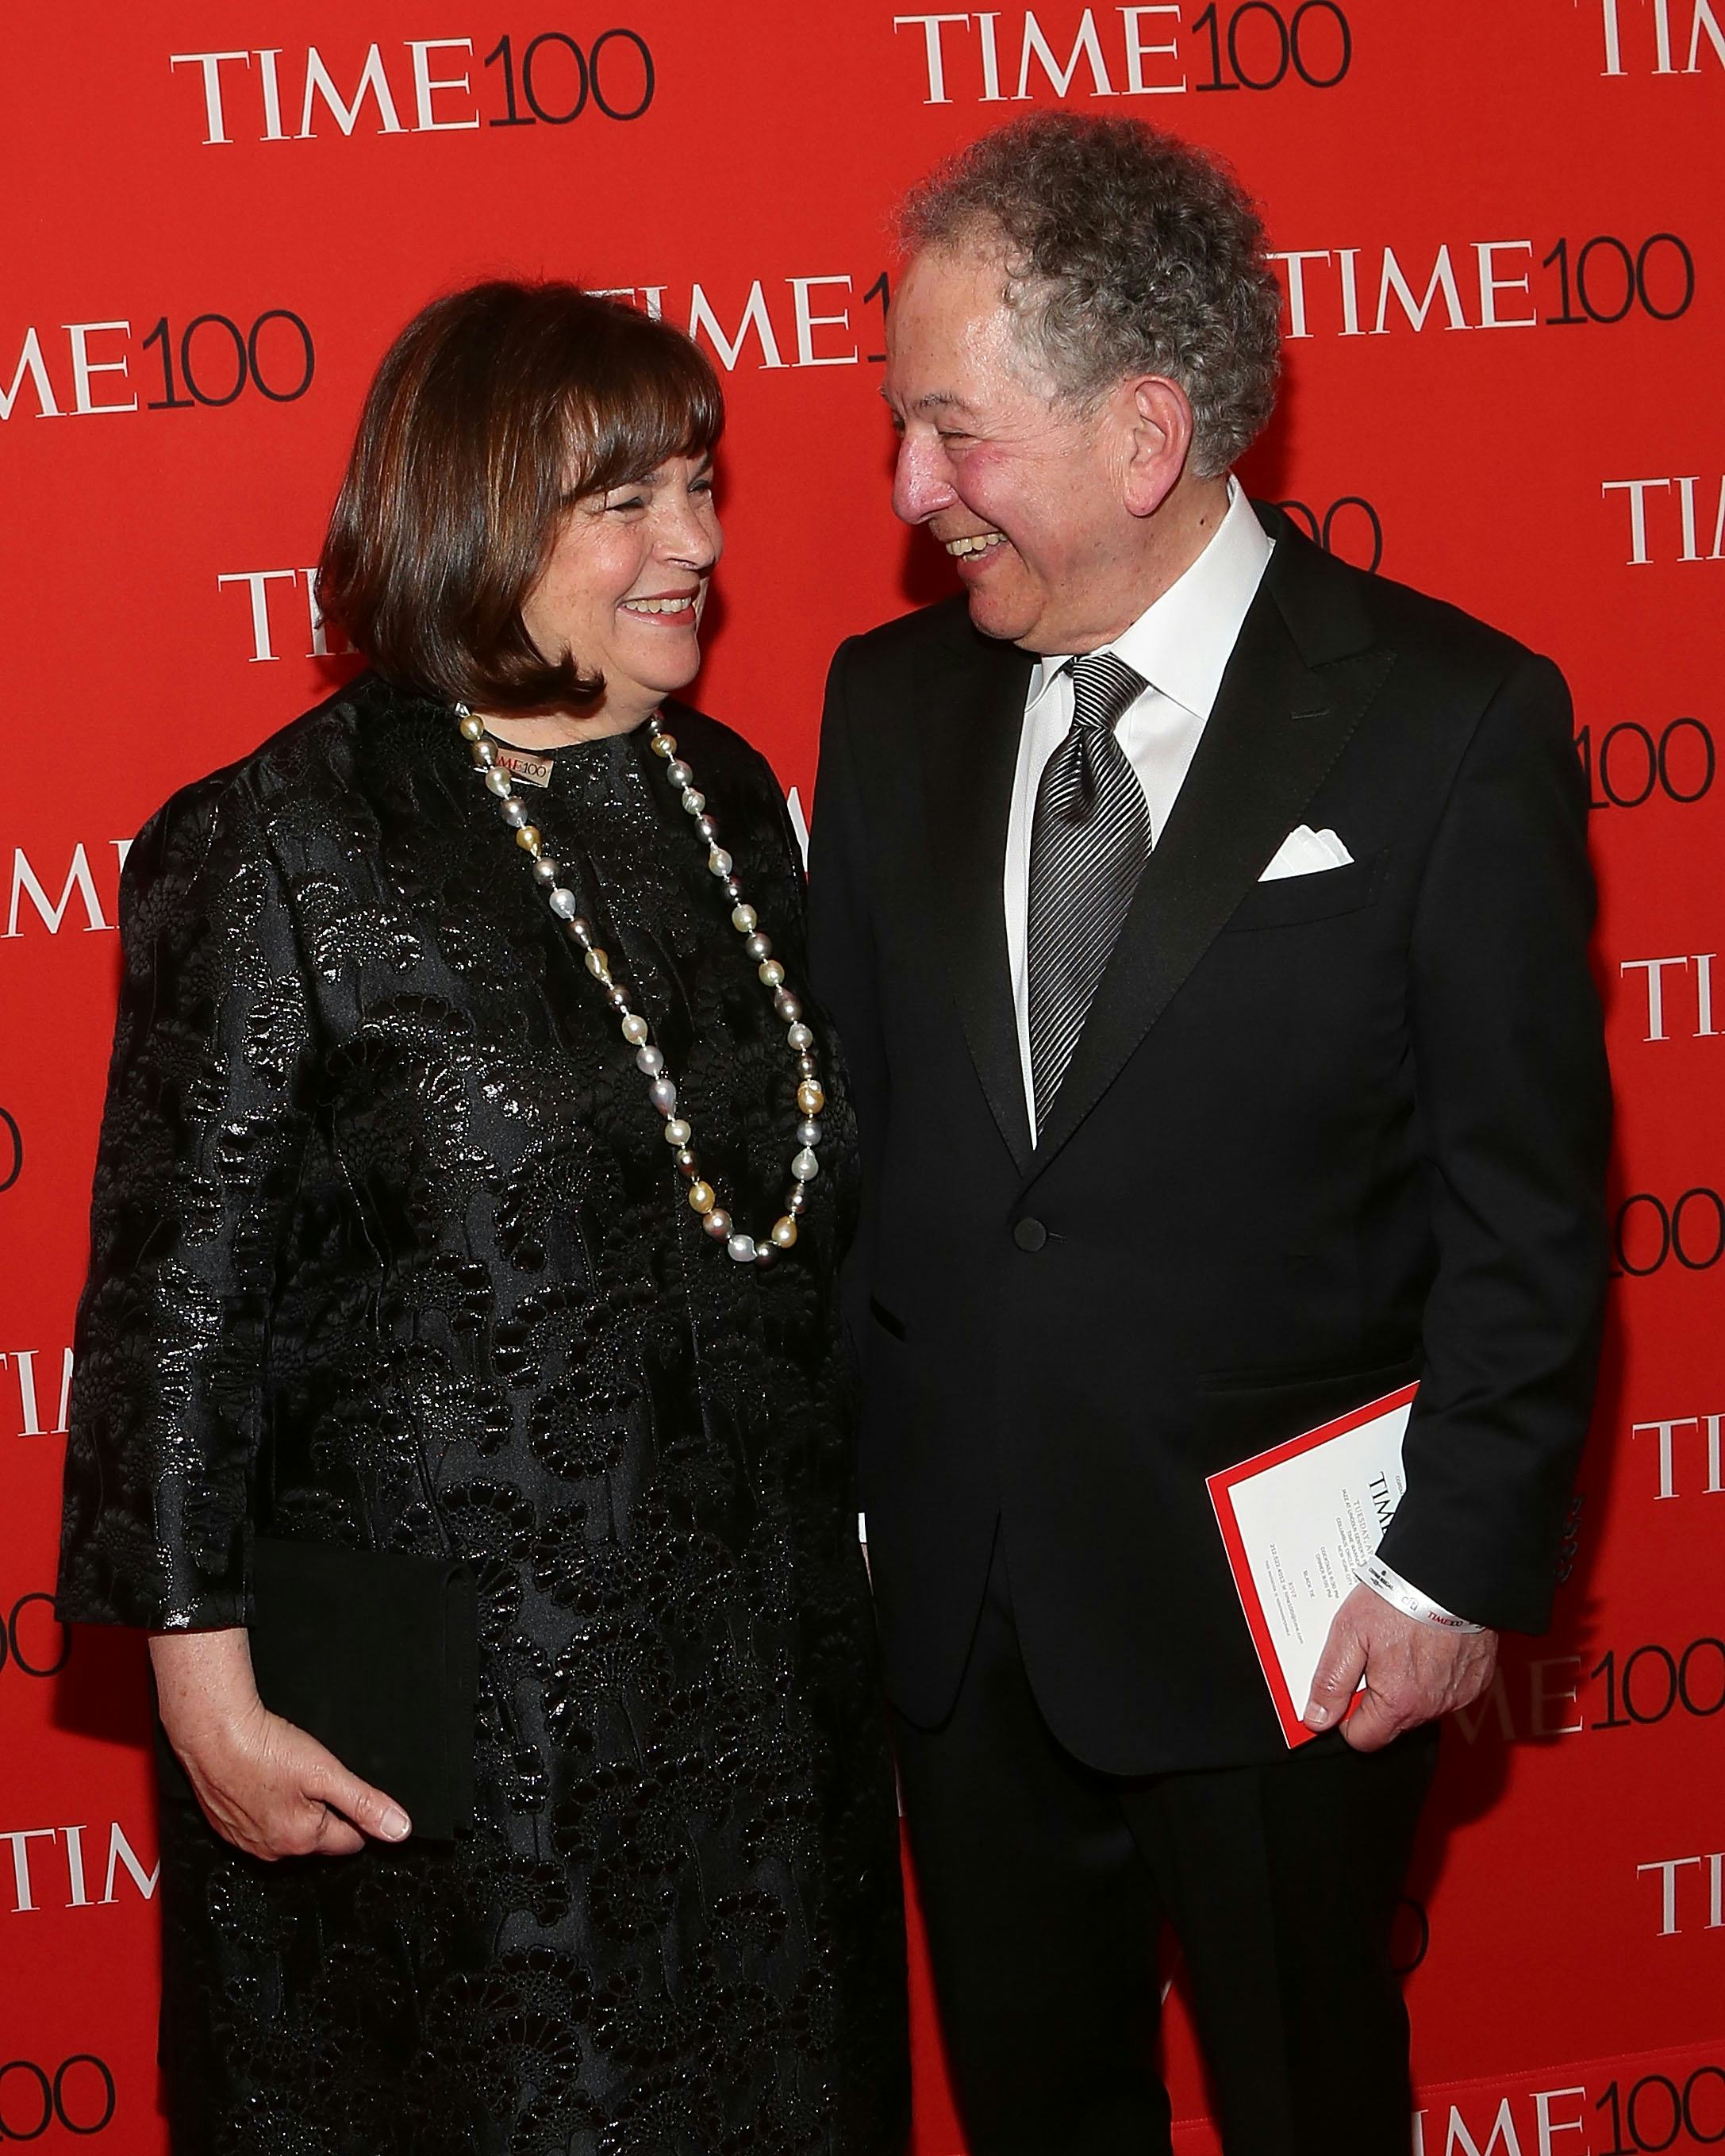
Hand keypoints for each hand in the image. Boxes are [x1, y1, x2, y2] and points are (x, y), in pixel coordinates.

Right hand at [150, 1628, 410, 1858]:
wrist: (212, 1734)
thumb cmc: (265, 1750)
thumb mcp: (328, 1772)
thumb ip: (365, 1803)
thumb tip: (398, 1830)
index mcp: (302, 1839)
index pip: (349, 1841)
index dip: (359, 1816)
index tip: (354, 1794)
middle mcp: (273, 1849)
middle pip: (317, 1837)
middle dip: (326, 1813)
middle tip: (317, 1777)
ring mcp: (245, 1840)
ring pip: (287, 1831)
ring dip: (295, 1810)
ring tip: (289, 1775)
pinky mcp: (225, 1826)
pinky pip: (258, 1824)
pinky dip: (265, 1806)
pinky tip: (265, 1780)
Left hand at [1303, 1584, 1498, 1751]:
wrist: (1451, 1576)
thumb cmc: (1402, 1600)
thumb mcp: (1349, 1634)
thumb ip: (1331, 1681)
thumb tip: (1318, 1718)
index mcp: (1398, 1702)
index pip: (1362, 1739)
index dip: (1345, 1716)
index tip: (1342, 1692)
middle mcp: (1431, 1707)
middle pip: (1390, 1723)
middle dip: (1375, 1698)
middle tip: (1371, 1656)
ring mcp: (1456, 1695)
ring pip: (1418, 1706)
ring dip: (1405, 1685)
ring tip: (1400, 1644)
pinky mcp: (1474, 1681)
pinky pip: (1445, 1690)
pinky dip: (1433, 1674)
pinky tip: (1426, 1644)